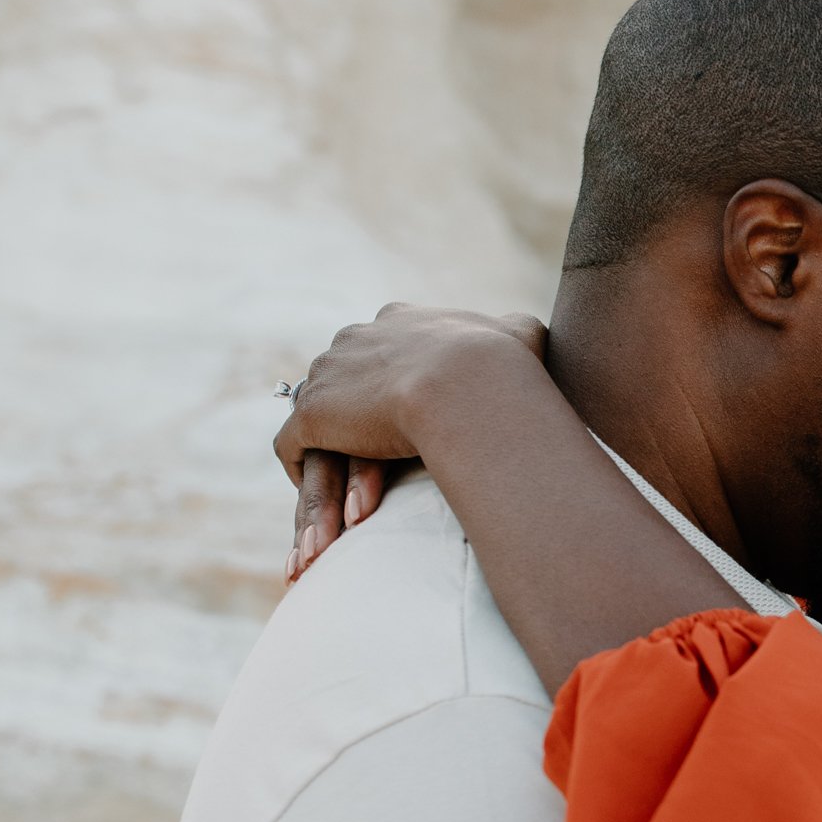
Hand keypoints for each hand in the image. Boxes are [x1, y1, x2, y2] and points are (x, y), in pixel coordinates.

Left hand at [275, 306, 545, 579]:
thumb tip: (528, 335)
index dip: (388, 383)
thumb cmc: (505, 364)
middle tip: (365, 460)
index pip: (379, 350)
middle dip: (351, 417)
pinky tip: (322, 500)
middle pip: (343, 382)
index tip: (400, 414)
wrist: (469, 383)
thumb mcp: (522, 336)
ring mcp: (329, 374)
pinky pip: (293, 445)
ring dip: (330, 458)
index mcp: (398, 322)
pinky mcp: (313, 413)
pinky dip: (305, 472)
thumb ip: (517, 335)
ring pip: (318, 419)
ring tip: (343, 499)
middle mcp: (355, 339)